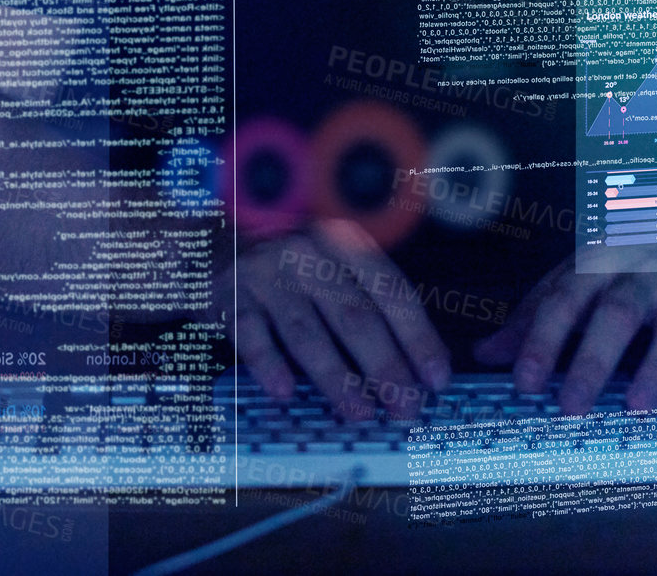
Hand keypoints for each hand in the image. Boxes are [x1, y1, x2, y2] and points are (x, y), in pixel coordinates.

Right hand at [219, 217, 450, 419]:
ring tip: (361, 412)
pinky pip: (253, 336)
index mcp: (344, 244)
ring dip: (336, 377)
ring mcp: (268, 274)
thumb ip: (370, 304)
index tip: (436, 378)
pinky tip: (286, 392)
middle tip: (405, 408)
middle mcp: (309, 253)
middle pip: (354, 315)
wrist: (219, 246)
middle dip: (385, 367)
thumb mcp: (334, 268)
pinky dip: (270, 365)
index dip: (417, 337)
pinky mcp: (232, 296)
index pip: (391, 291)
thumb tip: (416, 368)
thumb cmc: (294, 269)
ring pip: (308, 332)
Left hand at [473, 243, 656, 413]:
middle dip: (593, 360)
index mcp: (597, 261)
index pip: (563, 300)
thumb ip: (536, 315)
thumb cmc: (623, 262)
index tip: (523, 383)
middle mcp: (642, 270)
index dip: (541, 340)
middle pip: (616, 312)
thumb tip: (485, 353)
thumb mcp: (575, 277)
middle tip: (570, 406)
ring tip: (638, 407)